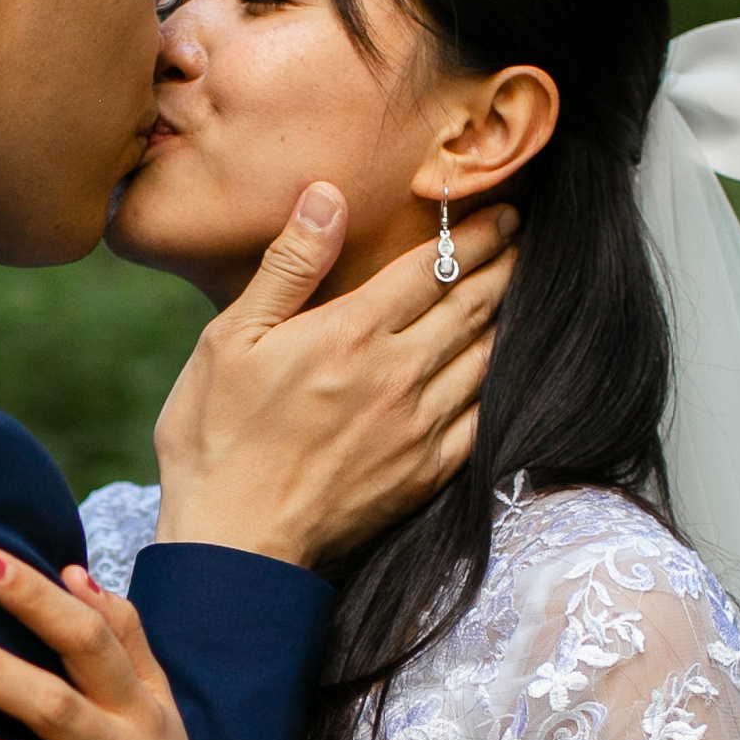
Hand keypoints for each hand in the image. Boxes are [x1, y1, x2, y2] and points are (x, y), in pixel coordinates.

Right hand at [152, 189, 517, 569]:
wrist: (234, 544)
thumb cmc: (216, 438)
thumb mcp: (232, 338)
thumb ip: (290, 266)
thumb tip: (328, 195)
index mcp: (351, 332)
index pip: (432, 269)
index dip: (473, 236)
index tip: (500, 215)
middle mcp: (397, 374)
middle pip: (470, 307)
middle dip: (502, 266)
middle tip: (523, 241)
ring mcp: (418, 427)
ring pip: (485, 358)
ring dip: (507, 319)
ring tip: (519, 293)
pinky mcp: (426, 473)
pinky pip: (482, 417)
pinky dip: (498, 384)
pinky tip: (500, 370)